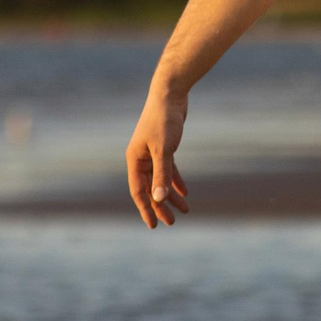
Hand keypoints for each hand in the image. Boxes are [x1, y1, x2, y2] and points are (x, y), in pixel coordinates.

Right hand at [124, 85, 190, 226]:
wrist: (170, 94)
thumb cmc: (164, 120)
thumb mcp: (164, 150)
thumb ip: (162, 174)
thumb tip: (158, 198)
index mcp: (134, 160)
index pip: (138, 191)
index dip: (146, 209)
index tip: (154, 225)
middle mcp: (140, 158)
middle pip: (149, 188)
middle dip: (160, 206)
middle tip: (172, 222)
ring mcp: (152, 153)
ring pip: (160, 180)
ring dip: (171, 196)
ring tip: (185, 210)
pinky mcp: (164, 147)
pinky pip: (168, 170)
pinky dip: (176, 181)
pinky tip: (185, 192)